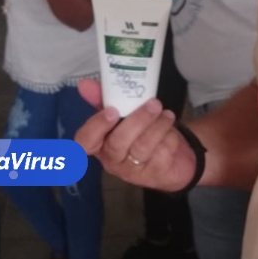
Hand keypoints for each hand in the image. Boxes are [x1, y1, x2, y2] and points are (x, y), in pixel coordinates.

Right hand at [74, 79, 196, 192]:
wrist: (172, 159)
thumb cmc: (141, 133)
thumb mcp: (125, 114)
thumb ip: (104, 98)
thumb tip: (85, 84)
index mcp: (100, 143)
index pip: (85, 142)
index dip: (95, 127)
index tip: (111, 111)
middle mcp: (113, 159)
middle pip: (118, 143)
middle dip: (137, 120)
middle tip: (154, 103)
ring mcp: (134, 170)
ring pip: (143, 147)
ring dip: (158, 126)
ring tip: (167, 114)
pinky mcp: (155, 175)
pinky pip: (162, 152)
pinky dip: (169, 137)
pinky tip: (171, 130)